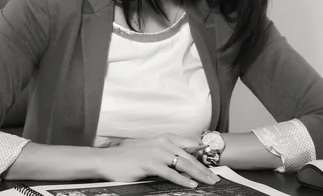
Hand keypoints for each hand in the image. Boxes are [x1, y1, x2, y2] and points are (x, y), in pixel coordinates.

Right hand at [97, 133, 219, 187]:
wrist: (108, 160)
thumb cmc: (129, 156)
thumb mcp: (151, 148)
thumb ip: (167, 151)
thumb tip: (183, 158)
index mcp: (164, 137)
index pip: (189, 145)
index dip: (202, 155)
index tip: (212, 164)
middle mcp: (162, 142)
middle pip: (189, 156)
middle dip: (204, 168)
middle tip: (215, 178)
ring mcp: (156, 152)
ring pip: (183, 164)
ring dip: (198, 175)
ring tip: (208, 182)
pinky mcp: (150, 163)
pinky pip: (170, 173)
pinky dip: (183, 180)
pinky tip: (191, 185)